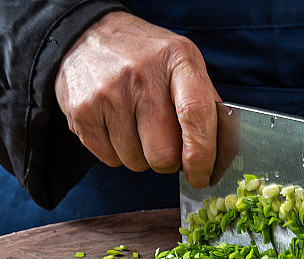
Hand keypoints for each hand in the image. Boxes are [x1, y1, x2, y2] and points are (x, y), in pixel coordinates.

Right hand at [54, 11, 217, 187]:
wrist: (88, 37)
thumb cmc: (146, 59)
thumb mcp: (182, 64)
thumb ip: (205, 104)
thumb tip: (220, 154)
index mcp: (177, 60)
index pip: (196, 115)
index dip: (202, 155)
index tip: (202, 176)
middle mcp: (141, 75)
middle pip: (164, 153)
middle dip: (169, 161)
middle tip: (165, 144)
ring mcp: (108, 94)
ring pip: (137, 162)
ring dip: (142, 156)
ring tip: (136, 126)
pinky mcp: (82, 113)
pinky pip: (111, 160)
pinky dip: (118, 153)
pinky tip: (117, 126)